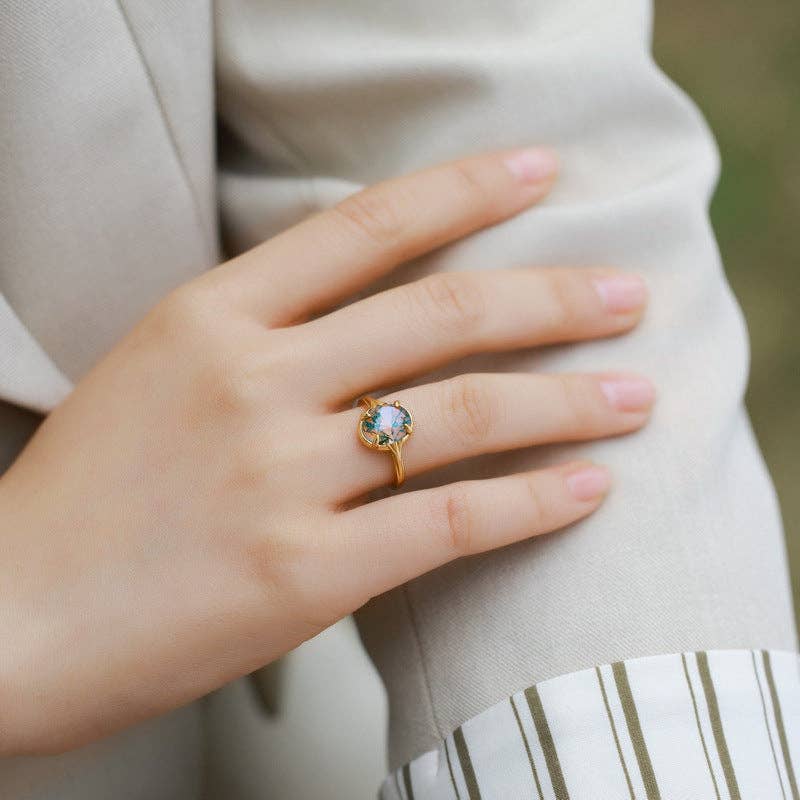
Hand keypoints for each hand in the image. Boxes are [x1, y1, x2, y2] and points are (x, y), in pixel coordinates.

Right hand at [0, 147, 652, 753]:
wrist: (9, 618)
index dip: (466, 191)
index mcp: (212, 315)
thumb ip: (264, 334)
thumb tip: (376, 319)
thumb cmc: (86, 496)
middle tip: (629, 296)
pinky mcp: (302, 573)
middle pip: (446, 314)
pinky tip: (588, 489)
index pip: (368, 227)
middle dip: (556, 298)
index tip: (542, 173)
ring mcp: (279, 476)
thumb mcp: (161, 373)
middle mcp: (254, 380)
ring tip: (634, 395)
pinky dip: (534, 503)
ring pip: (466, 414)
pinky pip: (452, 522)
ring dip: (568, 400)